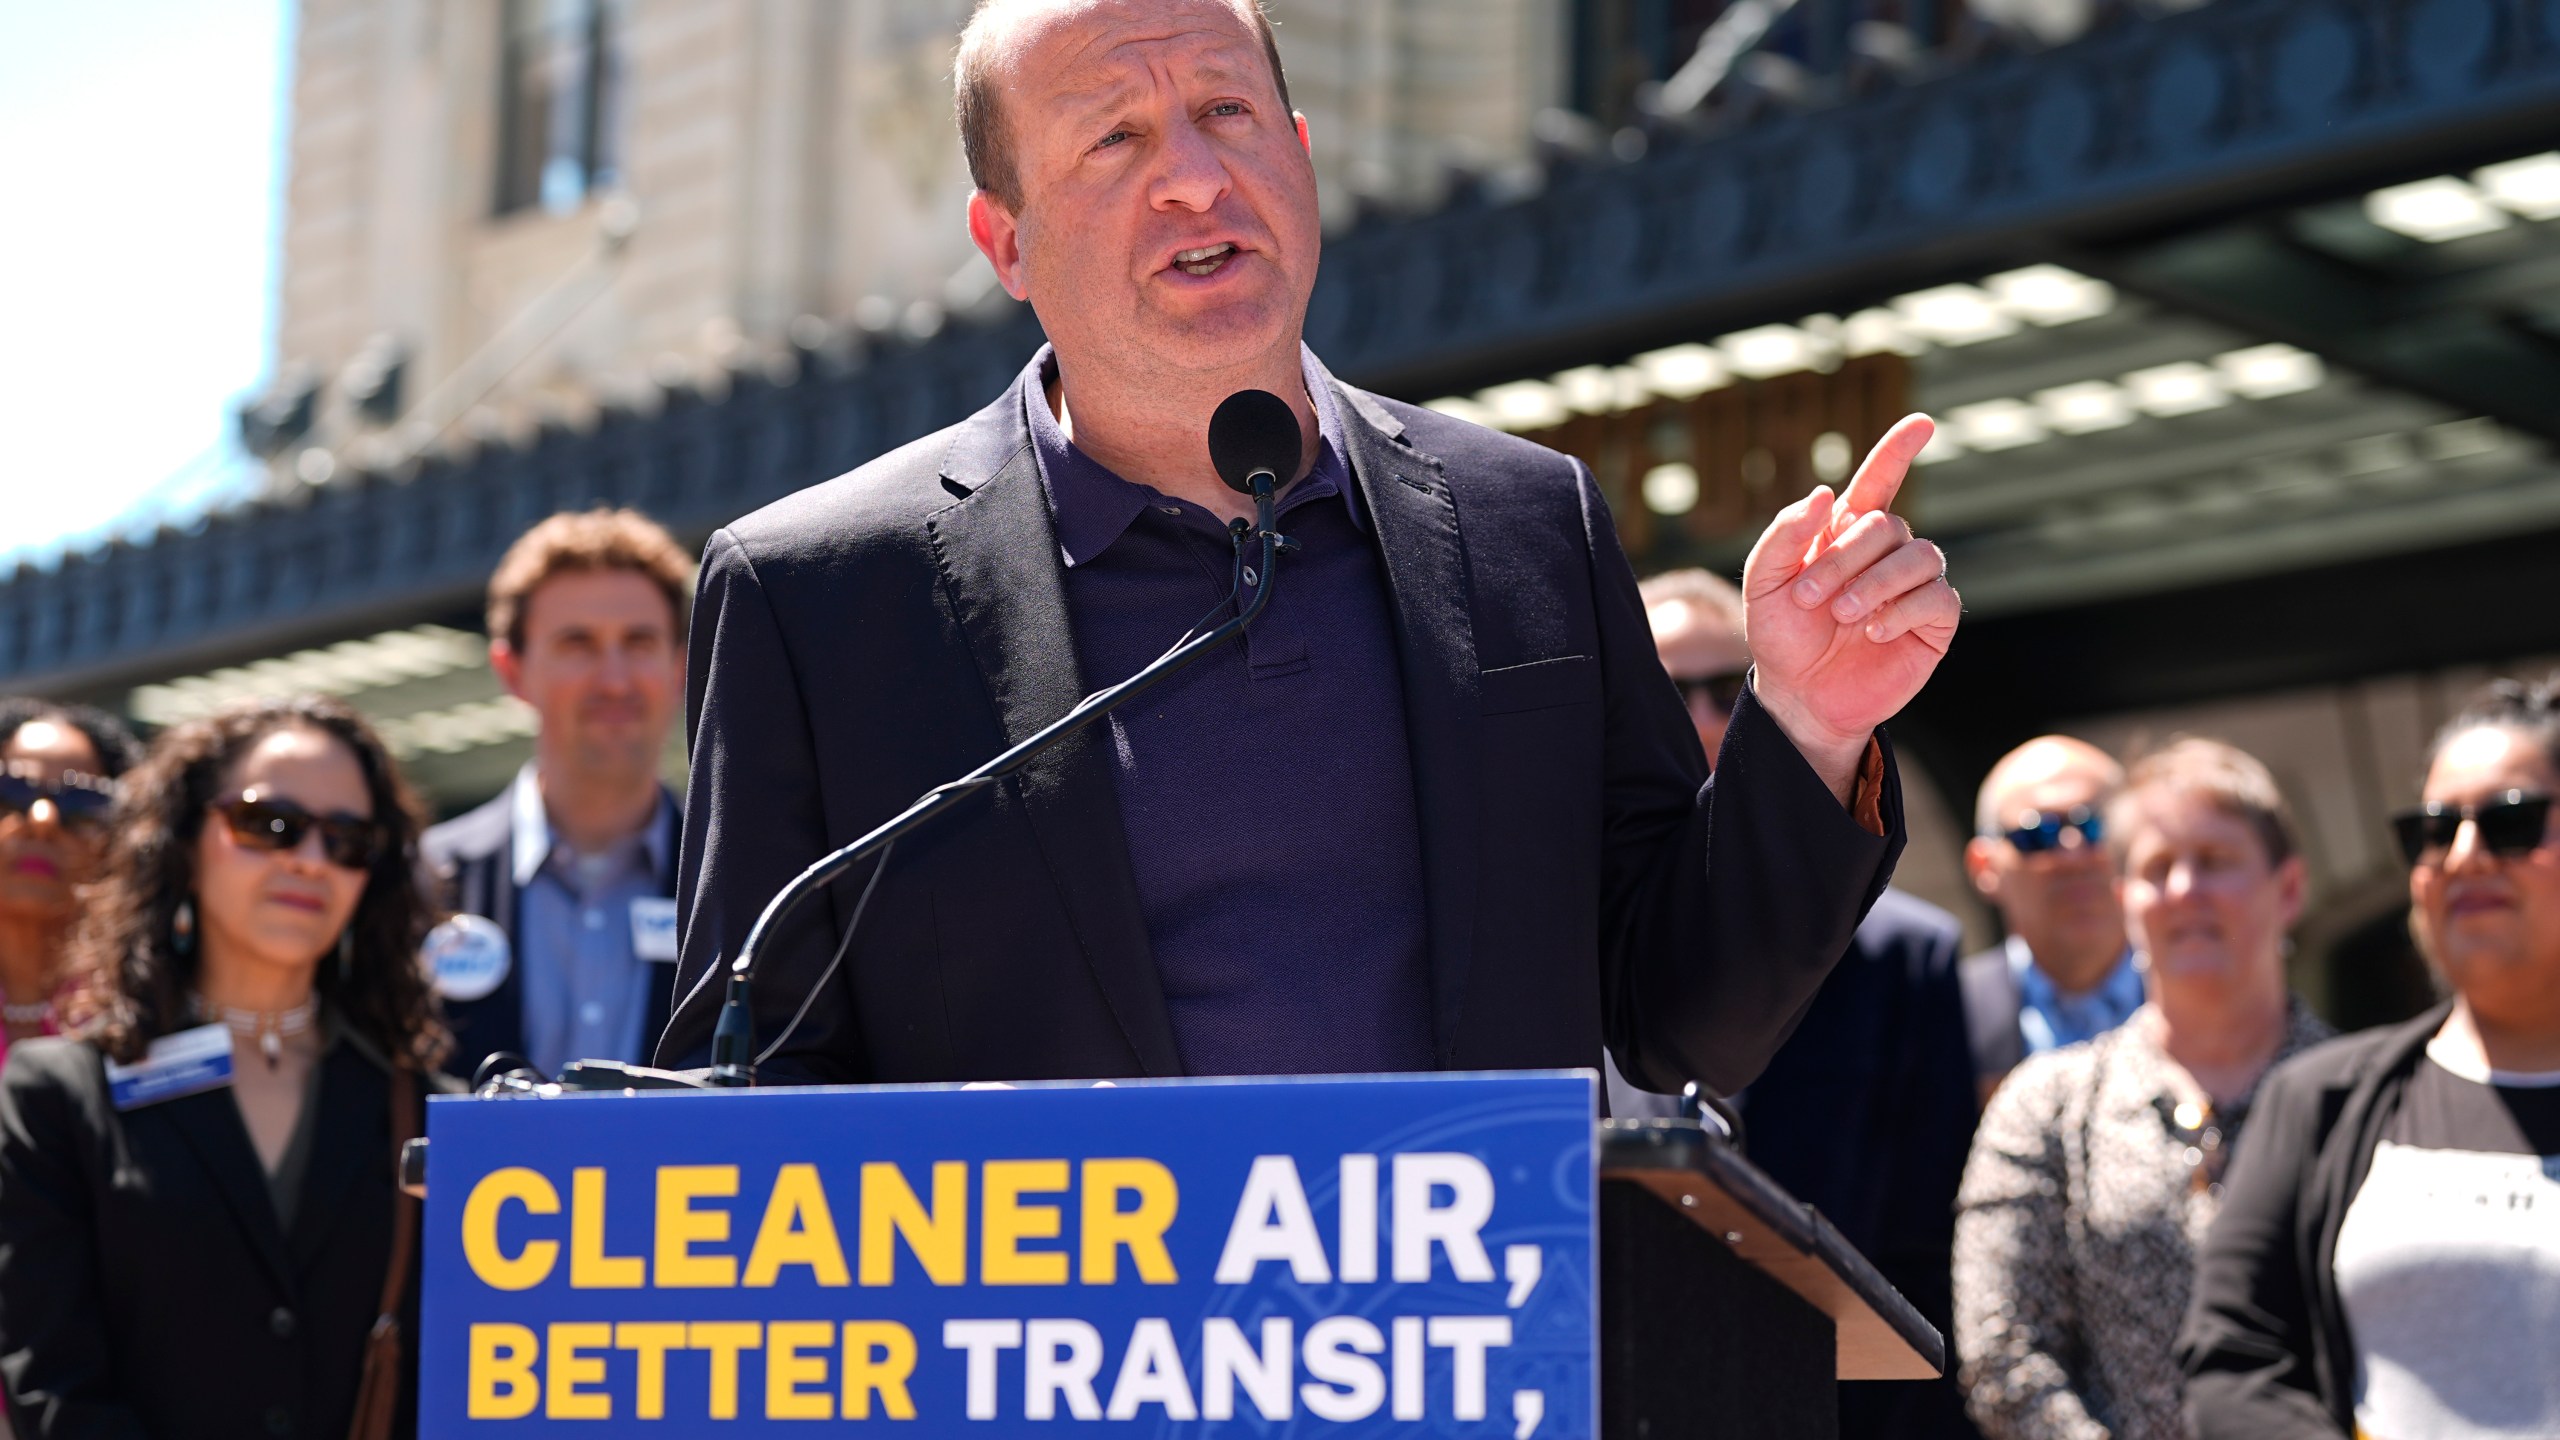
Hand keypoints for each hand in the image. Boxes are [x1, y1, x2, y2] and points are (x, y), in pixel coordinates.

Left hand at [1740, 415, 1959, 797]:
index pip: (1879, 481)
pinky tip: (1873, 631)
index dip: (1898, 450)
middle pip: (1885, 525)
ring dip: (1875, 583)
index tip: (1921, 423)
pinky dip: (1902, 610)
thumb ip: (1785, 535)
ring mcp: (1913, 585)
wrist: (1798, 696)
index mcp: (1845, 534)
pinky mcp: (1933, 623)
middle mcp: (1886, 552)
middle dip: (1844, 558)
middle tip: (1810, 598)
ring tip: (1843, 616)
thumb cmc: (1782, 635)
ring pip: (1919, 555)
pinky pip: (1936, 597)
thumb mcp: (1763, 583)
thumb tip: (1822, 494)